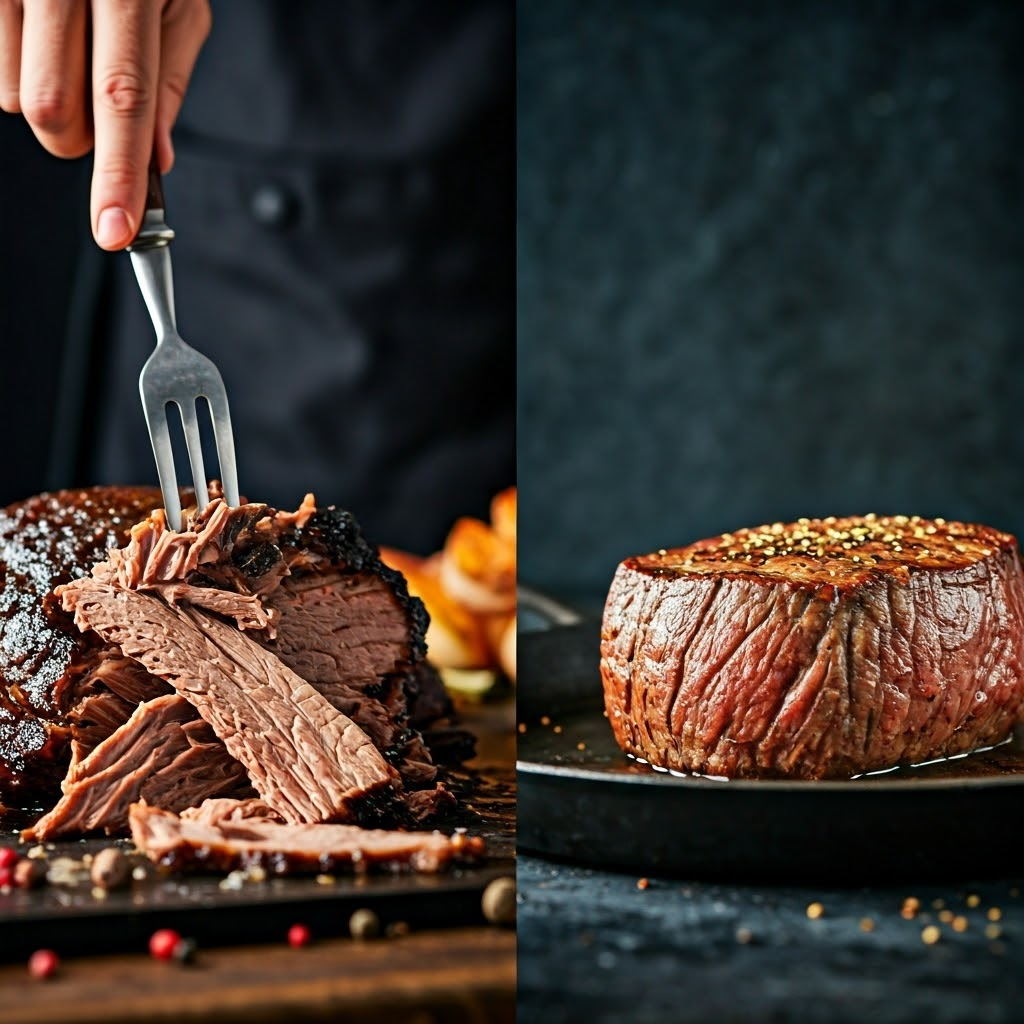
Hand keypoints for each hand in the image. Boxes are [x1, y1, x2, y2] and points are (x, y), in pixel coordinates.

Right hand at [0, 0, 210, 249]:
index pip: (120, 99)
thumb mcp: (177, 2)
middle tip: (100, 118)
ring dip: (48, 102)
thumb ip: (168, 82)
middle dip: (80, 144)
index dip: (117, 174)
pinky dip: (17, 71)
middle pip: (52, 112)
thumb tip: (156, 160)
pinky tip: (41, 34)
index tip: (116, 231)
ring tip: (69, 50)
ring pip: (12, 96)